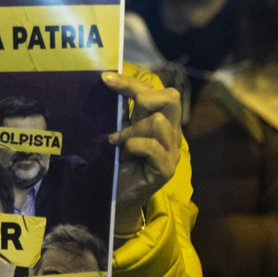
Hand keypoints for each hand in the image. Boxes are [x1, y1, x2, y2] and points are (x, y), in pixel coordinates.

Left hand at [104, 71, 182, 220]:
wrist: (117, 197)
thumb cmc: (118, 163)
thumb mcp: (120, 130)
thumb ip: (123, 111)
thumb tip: (110, 81)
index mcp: (163, 121)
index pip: (156, 91)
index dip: (131, 82)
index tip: (105, 79)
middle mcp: (172, 134)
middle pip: (171, 97)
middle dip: (142, 99)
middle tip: (125, 117)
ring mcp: (172, 152)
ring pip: (158, 122)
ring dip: (132, 130)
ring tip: (119, 143)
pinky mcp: (166, 169)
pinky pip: (152, 146)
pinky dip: (134, 145)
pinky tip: (124, 154)